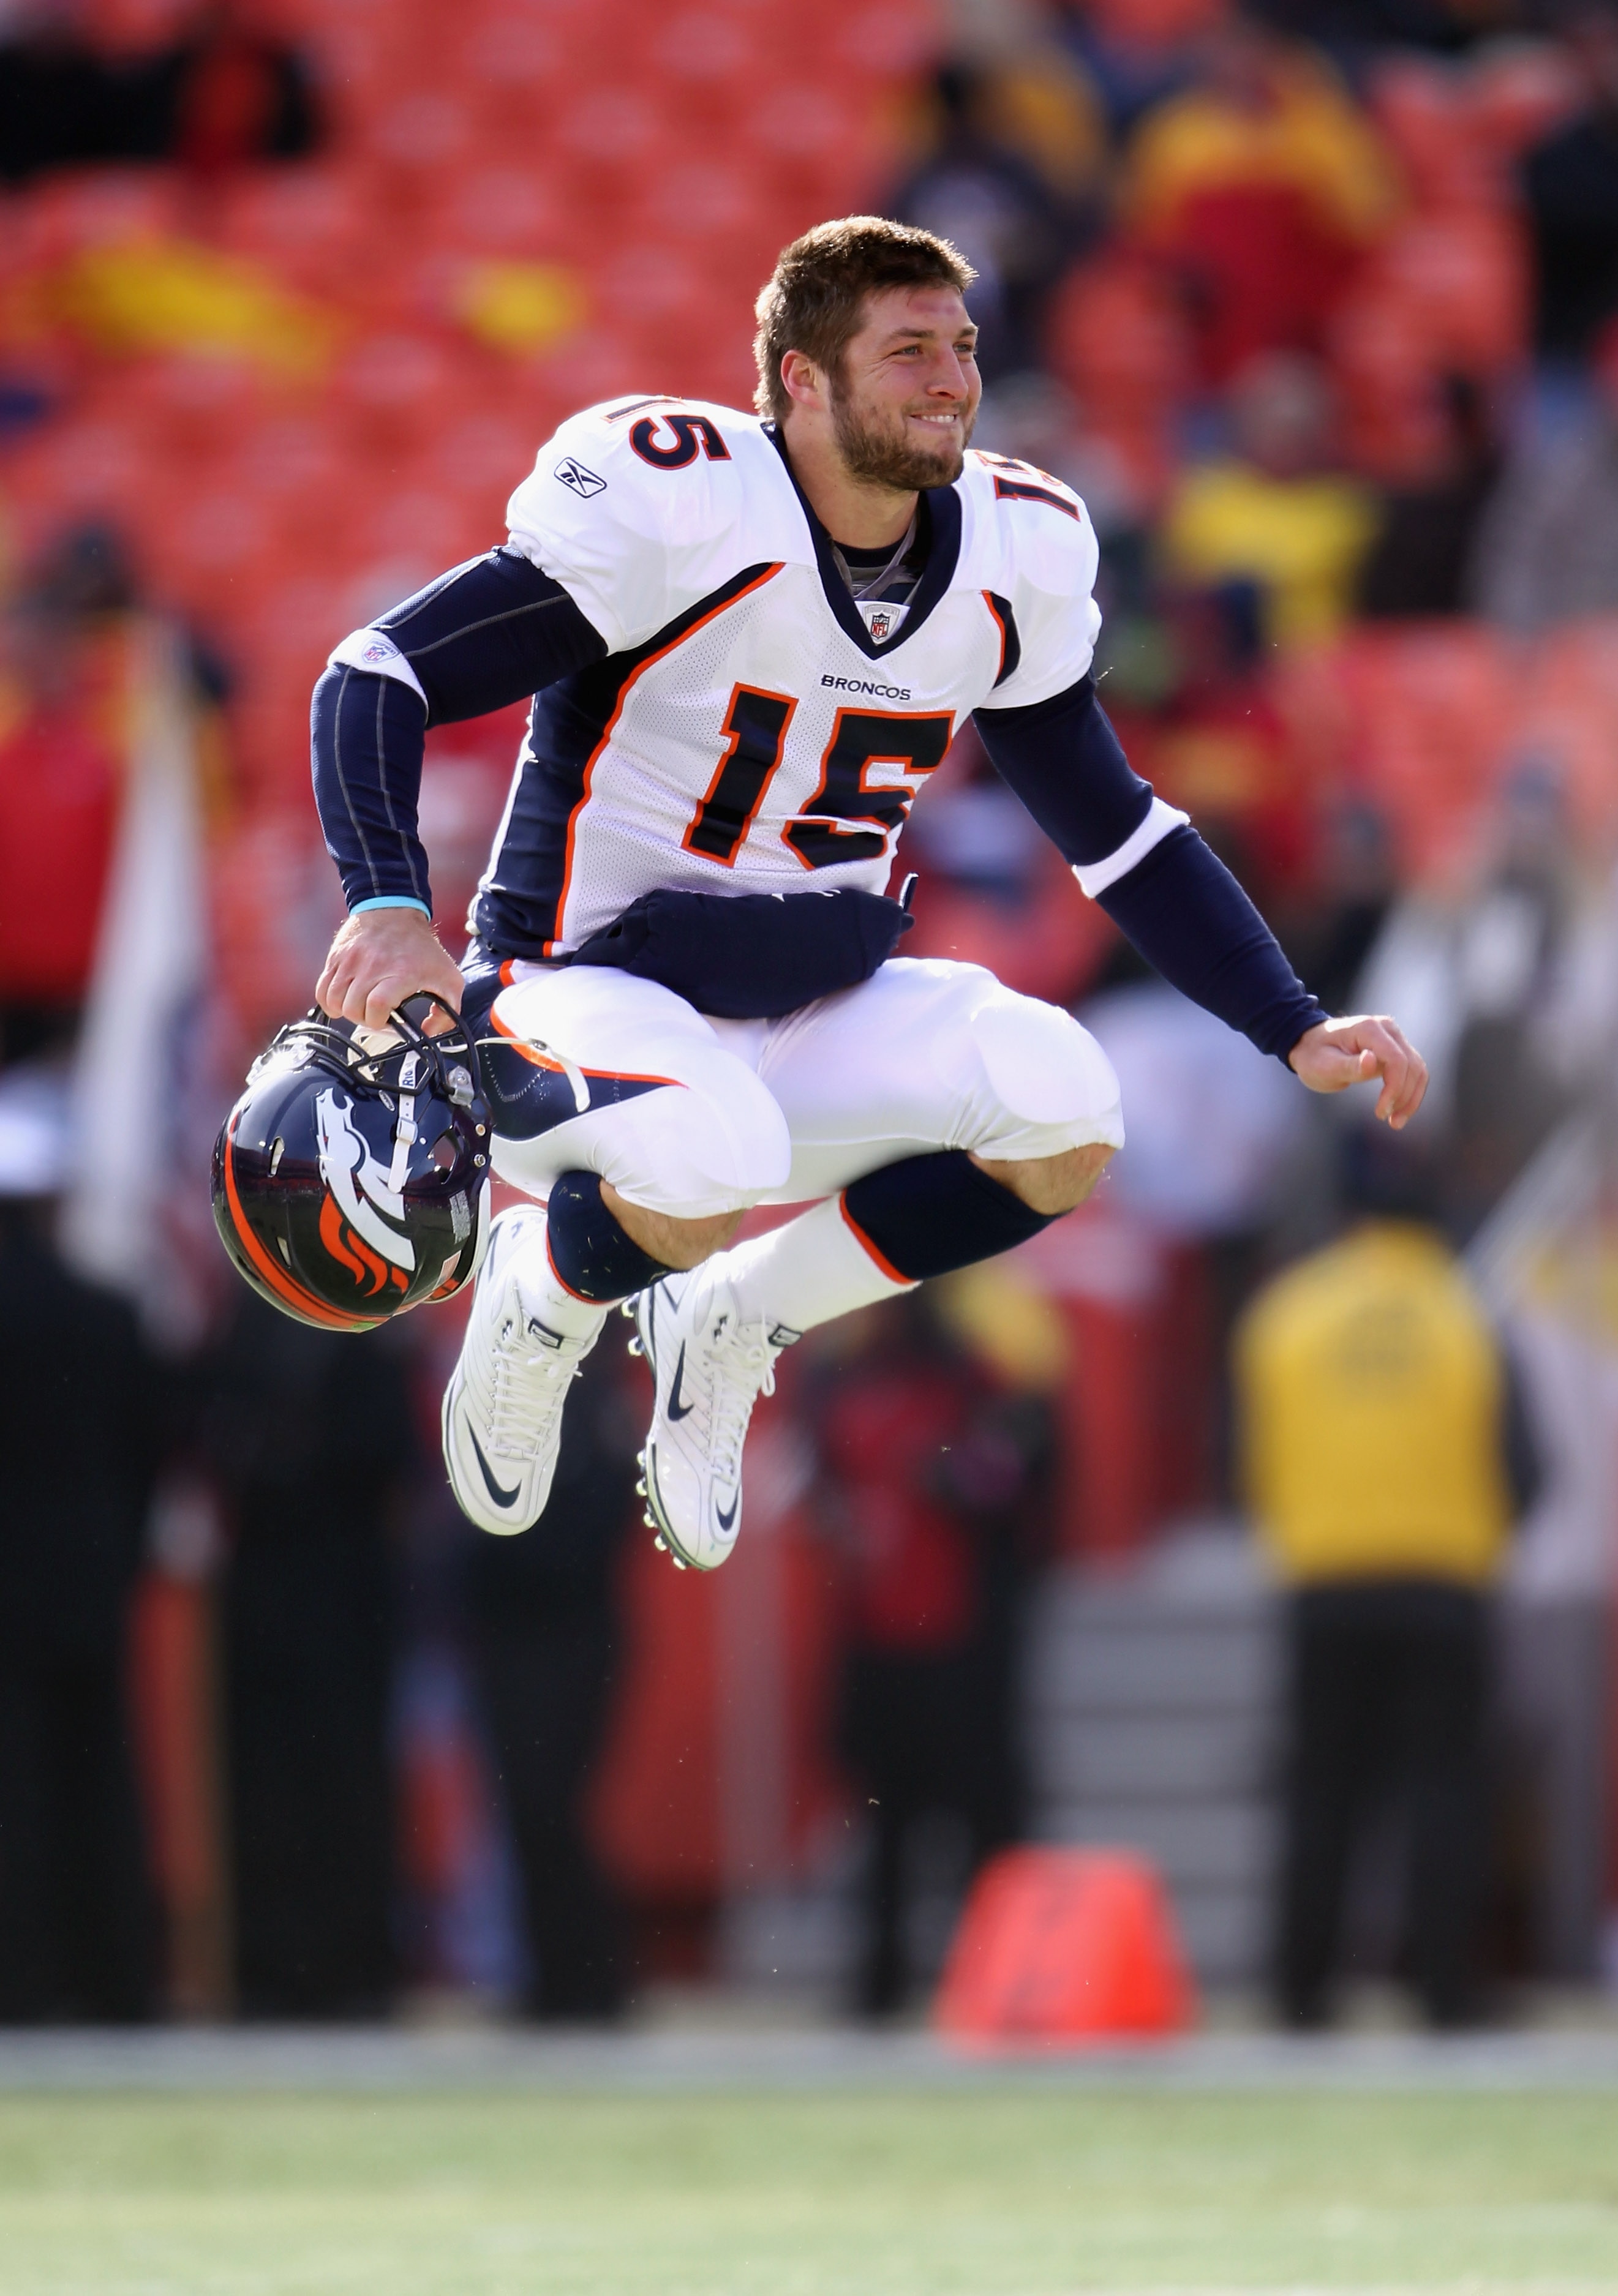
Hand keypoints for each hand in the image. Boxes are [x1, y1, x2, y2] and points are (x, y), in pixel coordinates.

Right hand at [316, 908, 463, 1032]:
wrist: (394, 909)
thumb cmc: (423, 949)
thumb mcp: (449, 979)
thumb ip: (448, 1012)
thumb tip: (430, 1032)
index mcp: (401, 973)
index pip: (377, 1005)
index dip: (379, 1021)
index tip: (388, 1021)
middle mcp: (372, 966)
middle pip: (354, 1008)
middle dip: (365, 1019)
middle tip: (376, 1015)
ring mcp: (350, 961)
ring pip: (335, 1001)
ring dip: (347, 1011)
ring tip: (361, 1007)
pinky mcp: (336, 958)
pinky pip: (321, 990)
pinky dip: (330, 1002)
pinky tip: (344, 1000)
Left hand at [1288, 1014, 1426, 1128]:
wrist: (1310, 1046)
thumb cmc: (1313, 1056)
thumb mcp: (1323, 1066)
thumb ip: (1349, 1066)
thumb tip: (1372, 1060)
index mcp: (1368, 1029)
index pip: (1396, 1060)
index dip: (1395, 1088)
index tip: (1380, 1112)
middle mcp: (1387, 1029)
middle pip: (1412, 1065)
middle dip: (1405, 1097)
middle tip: (1391, 1123)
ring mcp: (1394, 1037)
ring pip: (1417, 1069)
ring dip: (1412, 1097)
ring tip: (1396, 1122)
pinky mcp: (1396, 1049)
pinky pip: (1412, 1071)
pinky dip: (1410, 1092)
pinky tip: (1398, 1110)